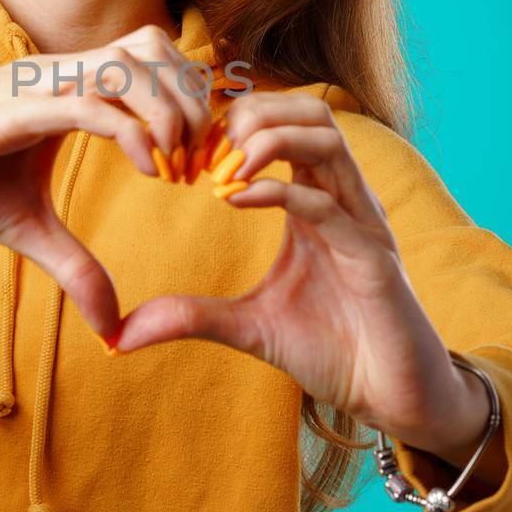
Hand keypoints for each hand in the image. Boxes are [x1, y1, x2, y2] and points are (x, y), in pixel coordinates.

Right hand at [0, 24, 215, 342]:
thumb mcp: (24, 228)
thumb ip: (74, 265)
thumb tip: (112, 325)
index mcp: (64, 84)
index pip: (151, 58)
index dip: (189, 99)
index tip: (202, 162)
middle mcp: (54, 71)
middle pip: (154, 45)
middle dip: (194, 99)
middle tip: (202, 162)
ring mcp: (34, 84)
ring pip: (130, 62)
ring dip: (172, 110)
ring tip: (180, 166)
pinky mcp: (11, 110)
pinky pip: (89, 102)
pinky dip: (135, 130)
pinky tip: (153, 170)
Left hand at [112, 91, 491, 458]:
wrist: (392, 399)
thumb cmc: (332, 351)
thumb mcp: (247, 327)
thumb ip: (190, 316)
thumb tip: (119, 335)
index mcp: (316, 201)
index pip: (282, 125)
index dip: (230, 126)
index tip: (184, 156)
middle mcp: (343, 199)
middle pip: (308, 112)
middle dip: (251, 116)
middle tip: (202, 152)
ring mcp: (362, 223)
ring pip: (327, 138)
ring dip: (267, 139)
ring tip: (221, 170)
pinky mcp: (374, 258)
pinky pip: (331, 203)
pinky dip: (280, 191)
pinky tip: (234, 199)